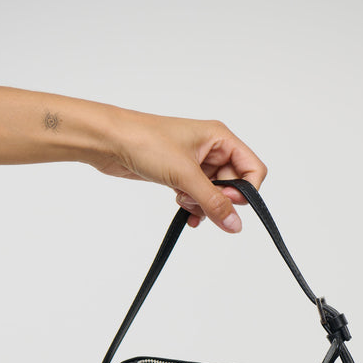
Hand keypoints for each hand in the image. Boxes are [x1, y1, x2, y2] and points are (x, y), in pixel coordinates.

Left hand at [86, 108, 267, 231]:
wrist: (109, 141)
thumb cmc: (145, 141)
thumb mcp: (185, 175)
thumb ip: (213, 202)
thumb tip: (235, 224)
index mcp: (220, 138)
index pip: (252, 168)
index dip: (245, 190)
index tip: (228, 203)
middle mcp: (211, 149)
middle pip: (234, 184)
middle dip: (219, 200)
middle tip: (201, 202)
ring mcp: (195, 163)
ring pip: (215, 194)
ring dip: (203, 205)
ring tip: (184, 201)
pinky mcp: (179, 175)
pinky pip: (198, 197)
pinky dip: (194, 207)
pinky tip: (184, 212)